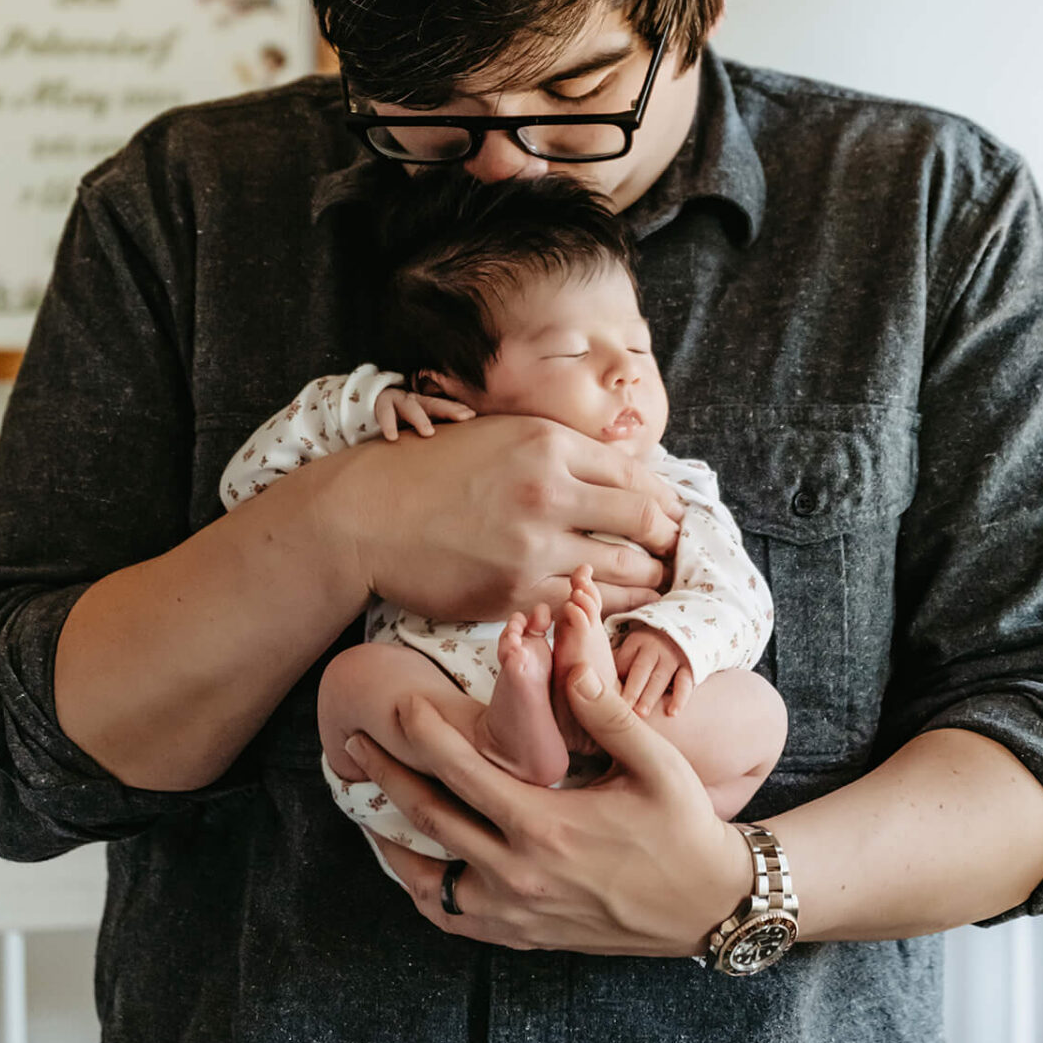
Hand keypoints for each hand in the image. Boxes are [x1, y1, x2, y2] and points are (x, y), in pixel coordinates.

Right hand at [311, 413, 682, 622]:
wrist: (368, 516)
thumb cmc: (434, 470)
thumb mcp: (501, 434)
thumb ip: (562, 450)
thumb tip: (625, 471)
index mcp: (548, 444)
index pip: (637, 475)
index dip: (666, 500)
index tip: (674, 514)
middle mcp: (548, 492)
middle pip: (643, 521)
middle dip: (668, 540)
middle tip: (674, 551)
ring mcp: (532, 547)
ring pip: (622, 571)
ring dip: (648, 579)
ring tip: (655, 582)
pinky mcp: (514, 592)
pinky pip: (581, 605)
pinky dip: (605, 608)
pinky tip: (613, 606)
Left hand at [345, 662, 755, 956]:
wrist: (708, 905)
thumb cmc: (686, 827)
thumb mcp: (657, 764)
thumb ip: (607, 715)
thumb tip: (569, 666)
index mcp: (546, 827)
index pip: (462, 774)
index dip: (422, 736)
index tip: (396, 705)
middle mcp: (519, 874)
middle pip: (428, 820)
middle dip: (385, 777)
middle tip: (353, 745)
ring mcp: (516, 913)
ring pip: (426, 879)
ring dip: (389, 838)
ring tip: (364, 804)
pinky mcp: (523, 936)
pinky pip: (452, 918)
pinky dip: (421, 890)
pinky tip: (410, 863)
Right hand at [374, 386, 475, 440]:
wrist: (369, 405)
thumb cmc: (399, 421)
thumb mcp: (416, 424)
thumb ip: (432, 434)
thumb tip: (456, 454)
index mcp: (426, 405)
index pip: (445, 407)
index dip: (458, 410)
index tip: (472, 416)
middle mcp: (415, 400)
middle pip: (434, 404)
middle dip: (450, 409)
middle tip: (465, 417)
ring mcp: (398, 400)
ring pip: (411, 407)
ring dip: (420, 419)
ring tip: (428, 433)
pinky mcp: (381, 405)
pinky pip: (385, 414)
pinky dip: (389, 425)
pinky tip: (392, 438)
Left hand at [611, 626, 694, 717]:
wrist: (680, 638)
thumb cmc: (646, 652)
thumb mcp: (631, 650)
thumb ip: (615, 664)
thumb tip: (592, 683)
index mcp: (636, 642)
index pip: (623, 661)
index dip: (614, 680)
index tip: (604, 697)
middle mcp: (654, 648)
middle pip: (640, 669)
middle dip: (631, 689)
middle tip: (622, 708)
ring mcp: (672, 657)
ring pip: (660, 677)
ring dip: (650, 696)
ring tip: (640, 714)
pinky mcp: (689, 668)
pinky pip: (685, 683)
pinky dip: (680, 698)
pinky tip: (672, 713)